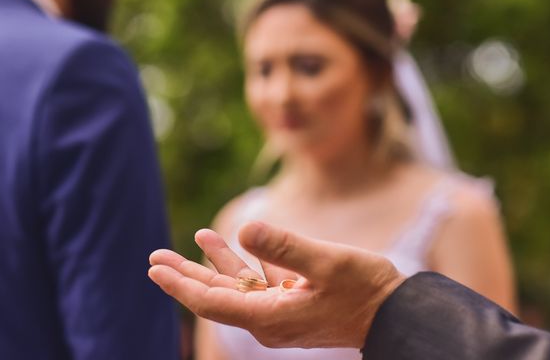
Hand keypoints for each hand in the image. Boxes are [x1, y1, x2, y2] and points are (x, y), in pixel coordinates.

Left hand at [149, 221, 405, 348]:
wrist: (395, 314)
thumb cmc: (364, 289)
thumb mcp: (326, 263)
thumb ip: (284, 247)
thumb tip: (245, 230)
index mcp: (269, 317)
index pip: (212, 303)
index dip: (181, 285)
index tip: (155, 269)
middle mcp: (268, 319)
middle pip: (215, 297)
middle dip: (185, 276)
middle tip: (155, 258)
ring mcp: (279, 312)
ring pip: (236, 287)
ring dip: (214, 264)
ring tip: (194, 238)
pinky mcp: (292, 302)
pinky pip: (258, 281)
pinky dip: (244, 262)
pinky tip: (236, 241)